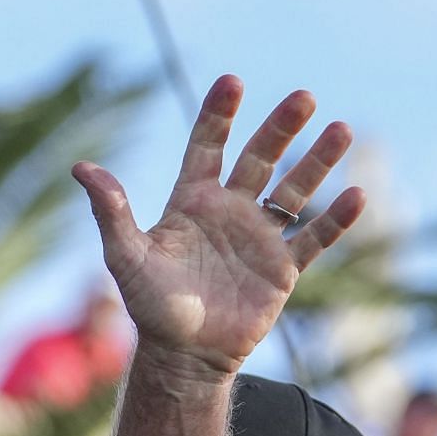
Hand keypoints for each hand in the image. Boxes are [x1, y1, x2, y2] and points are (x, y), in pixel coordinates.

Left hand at [74, 76, 364, 376]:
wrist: (183, 355)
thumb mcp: (125, 255)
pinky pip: (313, 238)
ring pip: (294, 190)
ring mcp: (258, 238)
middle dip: (280, 128)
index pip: (207, 147)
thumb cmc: (149, 305)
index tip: (232, 81)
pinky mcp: (282, 269)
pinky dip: (335, 219)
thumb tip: (81, 167)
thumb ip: (111, 211)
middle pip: (260, 159)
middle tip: (303, 96)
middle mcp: (229, 212)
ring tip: (341, 129)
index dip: (218, 115)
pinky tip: (355, 194)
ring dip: (317, 161)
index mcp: (191, 202)